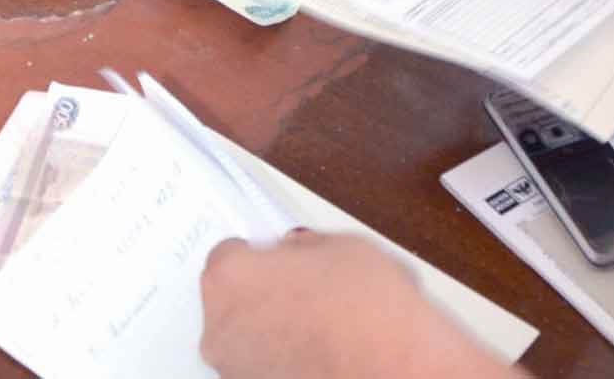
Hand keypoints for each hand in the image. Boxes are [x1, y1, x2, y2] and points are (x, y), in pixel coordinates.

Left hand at [201, 233, 506, 378]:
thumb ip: (301, 246)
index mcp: (231, 278)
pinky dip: (279, 362)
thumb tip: (295, 252)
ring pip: (244, 337)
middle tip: (302, 290)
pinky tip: (315, 354)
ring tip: (316, 326)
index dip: (257, 254)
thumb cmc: (367, 311)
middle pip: (230, 299)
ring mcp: (235, 370)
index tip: (277, 257)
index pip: (226, 254)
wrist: (392, 369)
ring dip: (269, 329)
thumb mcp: (340, 246)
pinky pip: (259, 368)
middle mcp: (220, 328)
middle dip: (260, 292)